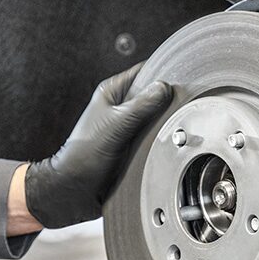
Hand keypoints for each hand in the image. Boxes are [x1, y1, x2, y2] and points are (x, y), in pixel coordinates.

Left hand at [24, 63, 170, 228]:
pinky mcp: (132, 143)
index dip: (163, 74)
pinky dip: (161, 137)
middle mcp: (120, 106)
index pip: (144, 71)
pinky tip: (167, 140)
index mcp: (112, 92)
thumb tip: (164, 88)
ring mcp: (127, 125)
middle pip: (153, 94)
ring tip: (175, 124)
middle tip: (182, 105)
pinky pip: (153, 135)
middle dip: (168, 100)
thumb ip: (141, 106)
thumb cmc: (84, 155)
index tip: (182, 78)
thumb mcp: (116, 125)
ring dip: (165, 121)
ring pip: (155, 116)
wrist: (76, 188)